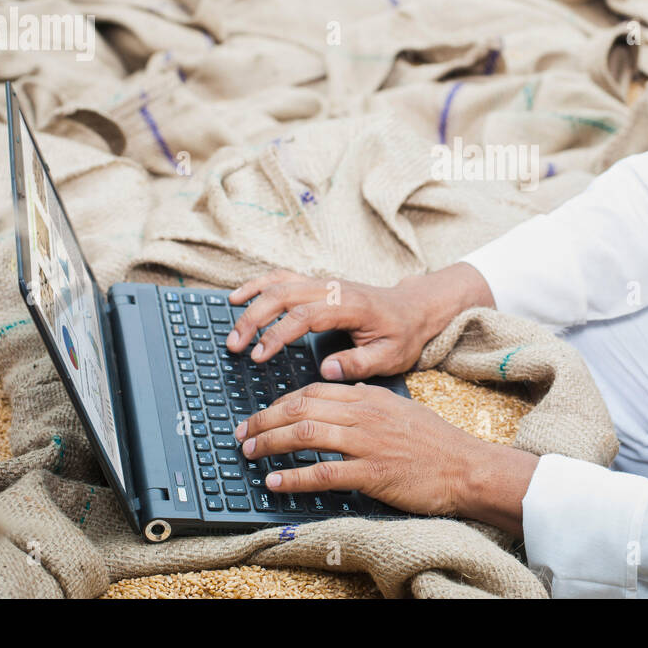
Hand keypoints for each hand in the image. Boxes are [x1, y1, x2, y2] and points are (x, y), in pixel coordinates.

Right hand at [224, 263, 493, 380]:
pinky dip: (258, 284)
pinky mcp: (318, 284)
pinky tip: (237, 297)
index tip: (259, 355)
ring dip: (251, 303)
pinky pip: (282, 278)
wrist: (414, 308)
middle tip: (235, 346)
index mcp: (350, 305)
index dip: (278, 334)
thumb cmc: (402, 334)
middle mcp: (333, 288)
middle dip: (254, 319)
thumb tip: (326, 369)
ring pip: (279, 284)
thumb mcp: (391, 355)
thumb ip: (359, 363)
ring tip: (232, 329)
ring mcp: (323, 283)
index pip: (304, 315)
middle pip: (284, 295)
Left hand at [235, 382, 537, 533]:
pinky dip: (294, 476)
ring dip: (271, 443)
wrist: (465, 466)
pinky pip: (324, 473)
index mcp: (368, 396)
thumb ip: (366, 402)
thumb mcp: (398, 408)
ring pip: (306, 434)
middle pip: (301, 408)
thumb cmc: (434, 442)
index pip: (311, 391)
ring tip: (250, 452)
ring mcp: (367, 443)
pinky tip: (275, 481)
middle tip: (243, 432)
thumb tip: (339, 400)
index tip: (261, 414)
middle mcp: (364, 414)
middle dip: (264, 420)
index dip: (279, 402)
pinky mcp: (372, 473)